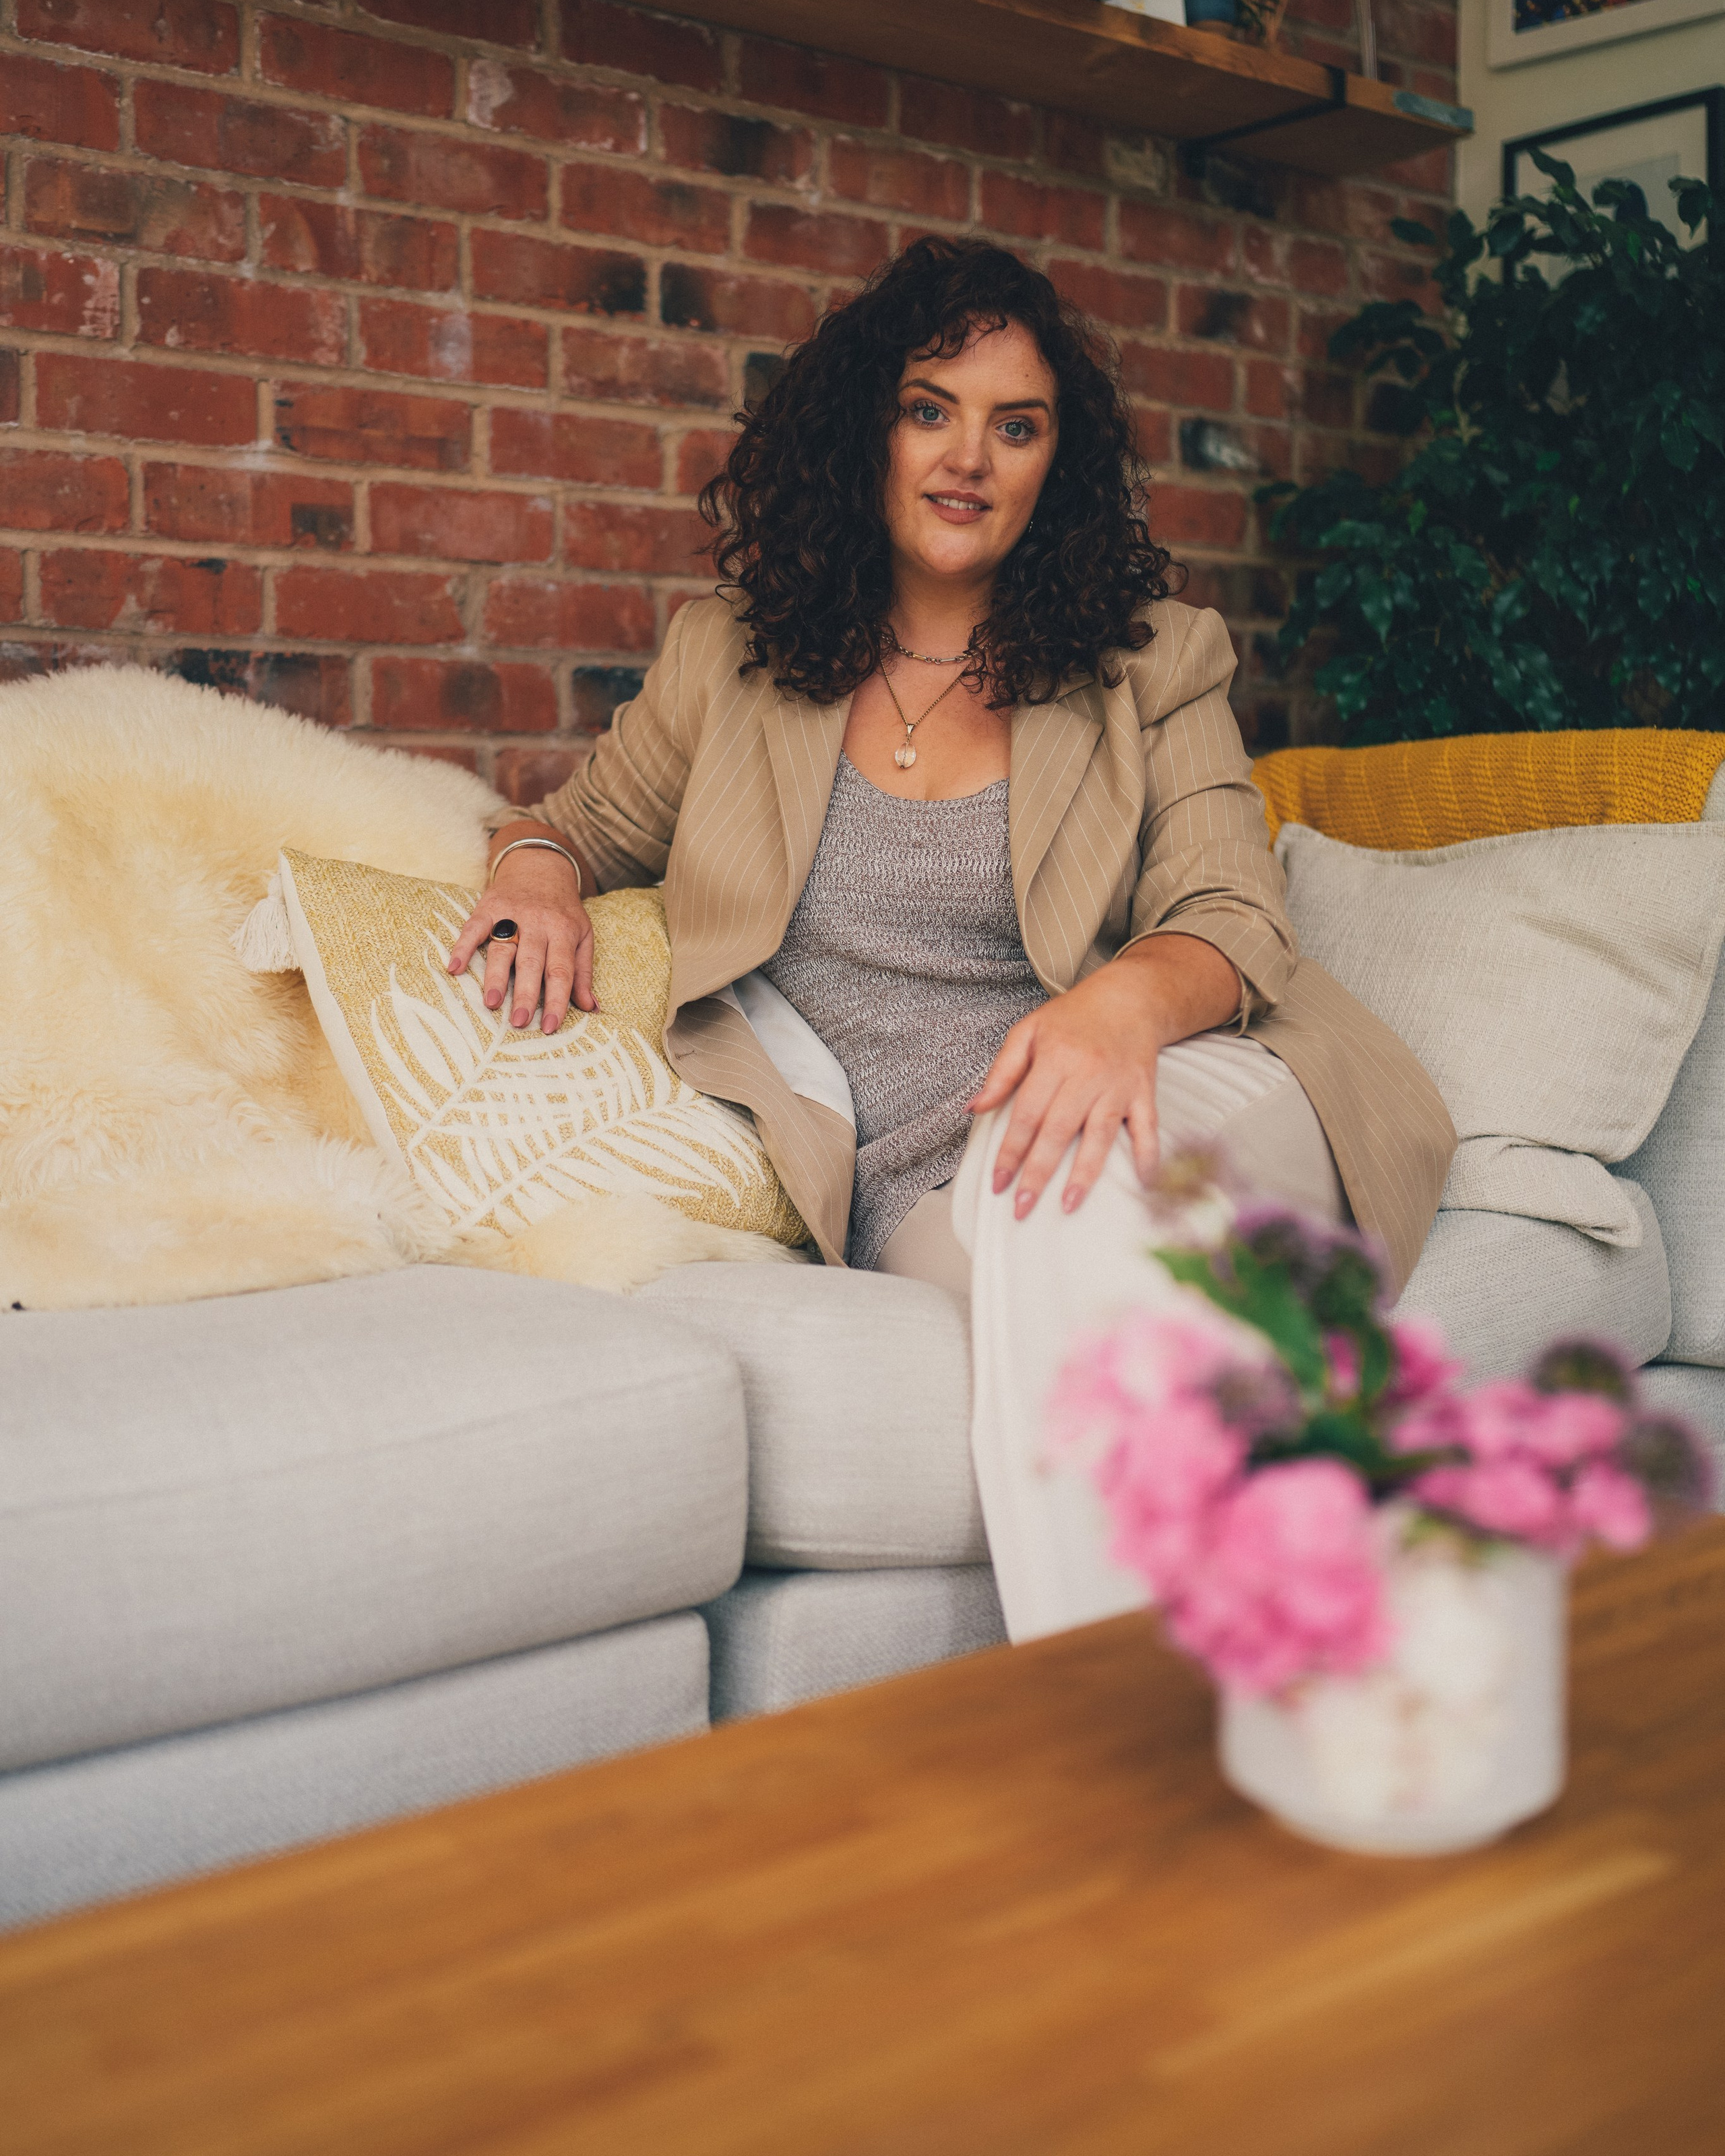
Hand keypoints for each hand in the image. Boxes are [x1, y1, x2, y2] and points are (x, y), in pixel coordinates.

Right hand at [447, 850, 593, 1034]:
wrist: (540, 864)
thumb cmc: (562, 910)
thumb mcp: (583, 935)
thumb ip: (583, 972)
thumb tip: (591, 1008)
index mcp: (564, 931)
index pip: (561, 971)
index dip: (557, 1000)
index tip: (549, 1027)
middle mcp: (538, 922)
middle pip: (531, 963)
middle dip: (526, 994)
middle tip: (519, 1023)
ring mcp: (511, 913)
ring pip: (503, 948)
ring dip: (496, 977)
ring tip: (492, 1004)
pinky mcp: (488, 906)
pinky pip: (473, 928)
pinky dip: (462, 946)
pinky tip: (453, 968)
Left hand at [968, 934, 1240, 1218]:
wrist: (1129, 998)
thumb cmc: (1073, 1018)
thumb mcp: (1028, 1031)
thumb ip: (1002, 1071)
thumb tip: (975, 1108)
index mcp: (1055, 1058)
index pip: (1027, 1113)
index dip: (1011, 1150)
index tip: (998, 1182)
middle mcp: (1088, 1074)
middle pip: (1059, 1130)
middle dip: (1038, 1172)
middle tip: (1021, 1206)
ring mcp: (1118, 1085)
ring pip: (1100, 1135)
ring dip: (1084, 1174)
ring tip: (1067, 1205)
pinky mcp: (1144, 1092)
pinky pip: (1147, 1128)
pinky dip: (1147, 1156)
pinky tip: (1142, 1184)